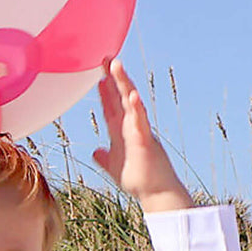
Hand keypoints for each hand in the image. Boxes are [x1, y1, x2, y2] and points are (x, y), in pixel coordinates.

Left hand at [94, 58, 194, 212]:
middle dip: (113, 78)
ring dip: (124, 84)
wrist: (155, 192)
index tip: (99, 75)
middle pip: (120, 97)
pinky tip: (132, 94)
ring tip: (117, 65)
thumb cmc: (138, 179)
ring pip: (130, 103)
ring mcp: (139, 131)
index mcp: (122, 131)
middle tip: (107, 58)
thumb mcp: (114, 167)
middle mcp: (131, 127)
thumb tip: (96, 151)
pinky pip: (141, 121)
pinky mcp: (146, 140)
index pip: (111, 106)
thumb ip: (105, 158)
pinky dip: (136, 108)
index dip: (105, 91)